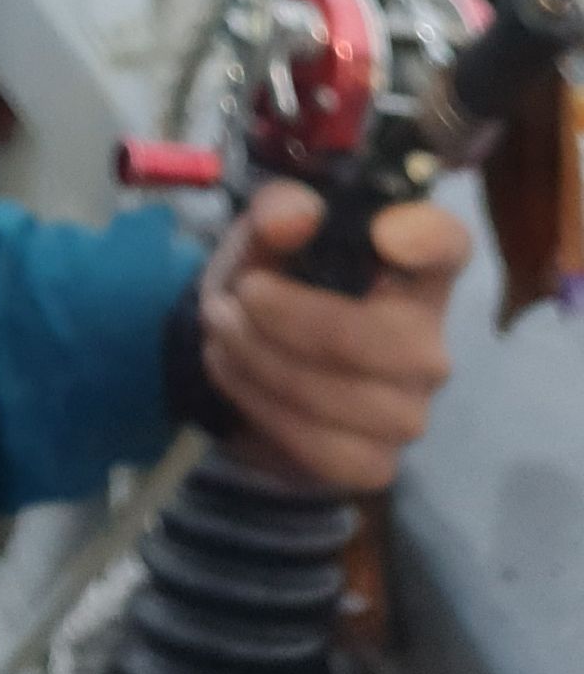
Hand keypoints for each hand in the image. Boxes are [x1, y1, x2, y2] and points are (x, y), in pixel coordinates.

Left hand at [197, 180, 468, 491]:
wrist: (242, 359)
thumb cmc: (272, 281)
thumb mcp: (262, 235)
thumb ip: (277, 210)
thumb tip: (296, 218)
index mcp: (413, 269)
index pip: (450, 247)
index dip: (428, 241)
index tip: (385, 234)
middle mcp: (428, 341)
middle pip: (394, 342)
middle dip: (298, 318)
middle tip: (239, 295)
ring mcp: (409, 409)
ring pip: (349, 399)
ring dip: (265, 360)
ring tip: (223, 329)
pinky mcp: (375, 463)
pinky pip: (325, 448)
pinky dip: (264, 406)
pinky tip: (235, 373)